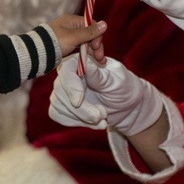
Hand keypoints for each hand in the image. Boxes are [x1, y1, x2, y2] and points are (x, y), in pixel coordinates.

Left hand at [47, 14, 107, 59]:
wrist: (37, 53)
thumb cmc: (55, 42)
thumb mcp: (74, 37)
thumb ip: (90, 32)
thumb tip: (105, 24)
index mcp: (72, 21)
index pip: (91, 24)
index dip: (97, 35)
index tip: (97, 46)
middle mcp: (72, 27)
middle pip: (90, 34)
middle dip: (97, 46)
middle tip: (100, 58)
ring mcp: (69, 37)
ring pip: (86, 42)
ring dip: (94, 51)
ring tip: (101, 62)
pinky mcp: (67, 45)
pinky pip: (80, 48)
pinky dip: (86, 53)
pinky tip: (92, 60)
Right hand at [49, 54, 166, 136]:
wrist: (125, 106)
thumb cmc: (123, 88)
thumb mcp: (117, 81)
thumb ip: (99, 76)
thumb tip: (86, 66)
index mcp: (82, 60)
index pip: (67, 69)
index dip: (71, 86)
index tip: (79, 101)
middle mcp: (69, 73)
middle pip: (61, 90)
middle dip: (81, 109)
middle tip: (101, 115)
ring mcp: (63, 89)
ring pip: (59, 105)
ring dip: (81, 117)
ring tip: (103, 118)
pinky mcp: (62, 104)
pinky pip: (58, 114)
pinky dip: (76, 122)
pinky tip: (93, 123)